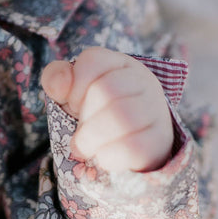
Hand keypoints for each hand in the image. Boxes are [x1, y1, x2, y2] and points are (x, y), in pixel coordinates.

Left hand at [41, 47, 173, 172]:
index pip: (93, 60)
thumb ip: (56, 78)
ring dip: (92, 138)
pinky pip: (133, 147)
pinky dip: (108, 156)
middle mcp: (143, 81)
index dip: (75, 87)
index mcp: (120, 63)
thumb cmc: (95, 113)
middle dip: (84, 116)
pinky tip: (103, 158)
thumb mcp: (71, 92)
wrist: (127, 145)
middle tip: (81, 129)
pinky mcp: (161, 140)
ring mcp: (156, 109)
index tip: (74, 104)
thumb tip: (60, 85)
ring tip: (87, 147)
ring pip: (121, 118)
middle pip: (105, 90)